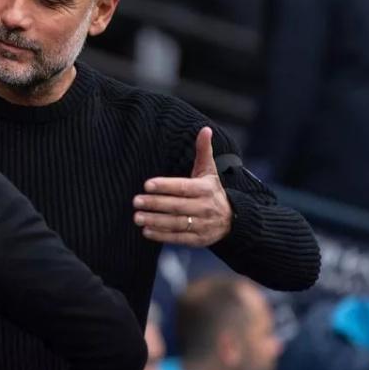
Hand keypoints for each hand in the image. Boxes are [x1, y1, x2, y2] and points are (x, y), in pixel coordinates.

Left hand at [133, 127, 231, 246]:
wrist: (232, 219)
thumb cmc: (212, 191)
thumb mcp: (209, 171)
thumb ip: (204, 151)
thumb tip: (205, 129)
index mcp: (205, 189)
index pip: (182, 187)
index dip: (165, 186)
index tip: (147, 184)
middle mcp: (204, 207)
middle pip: (177, 206)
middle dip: (155, 204)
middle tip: (135, 201)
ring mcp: (202, 225)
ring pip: (176, 223)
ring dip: (155, 221)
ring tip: (137, 217)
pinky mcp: (198, 239)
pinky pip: (179, 238)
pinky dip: (162, 235)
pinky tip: (146, 231)